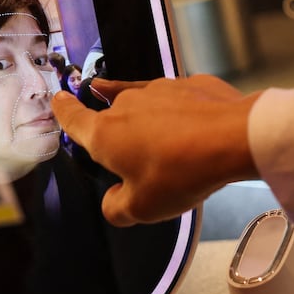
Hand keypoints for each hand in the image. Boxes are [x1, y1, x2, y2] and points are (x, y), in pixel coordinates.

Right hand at [51, 76, 261, 225]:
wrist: (235, 137)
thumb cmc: (181, 172)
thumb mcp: (143, 208)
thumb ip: (117, 208)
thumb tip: (112, 203)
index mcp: (104, 134)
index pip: (72, 116)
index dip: (62, 109)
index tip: (58, 100)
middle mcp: (125, 105)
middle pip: (111, 116)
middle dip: (119, 134)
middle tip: (140, 162)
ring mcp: (158, 89)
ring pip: (143, 105)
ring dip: (148, 121)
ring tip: (165, 143)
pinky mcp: (189, 84)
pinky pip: (176, 100)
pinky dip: (179, 112)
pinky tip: (194, 128)